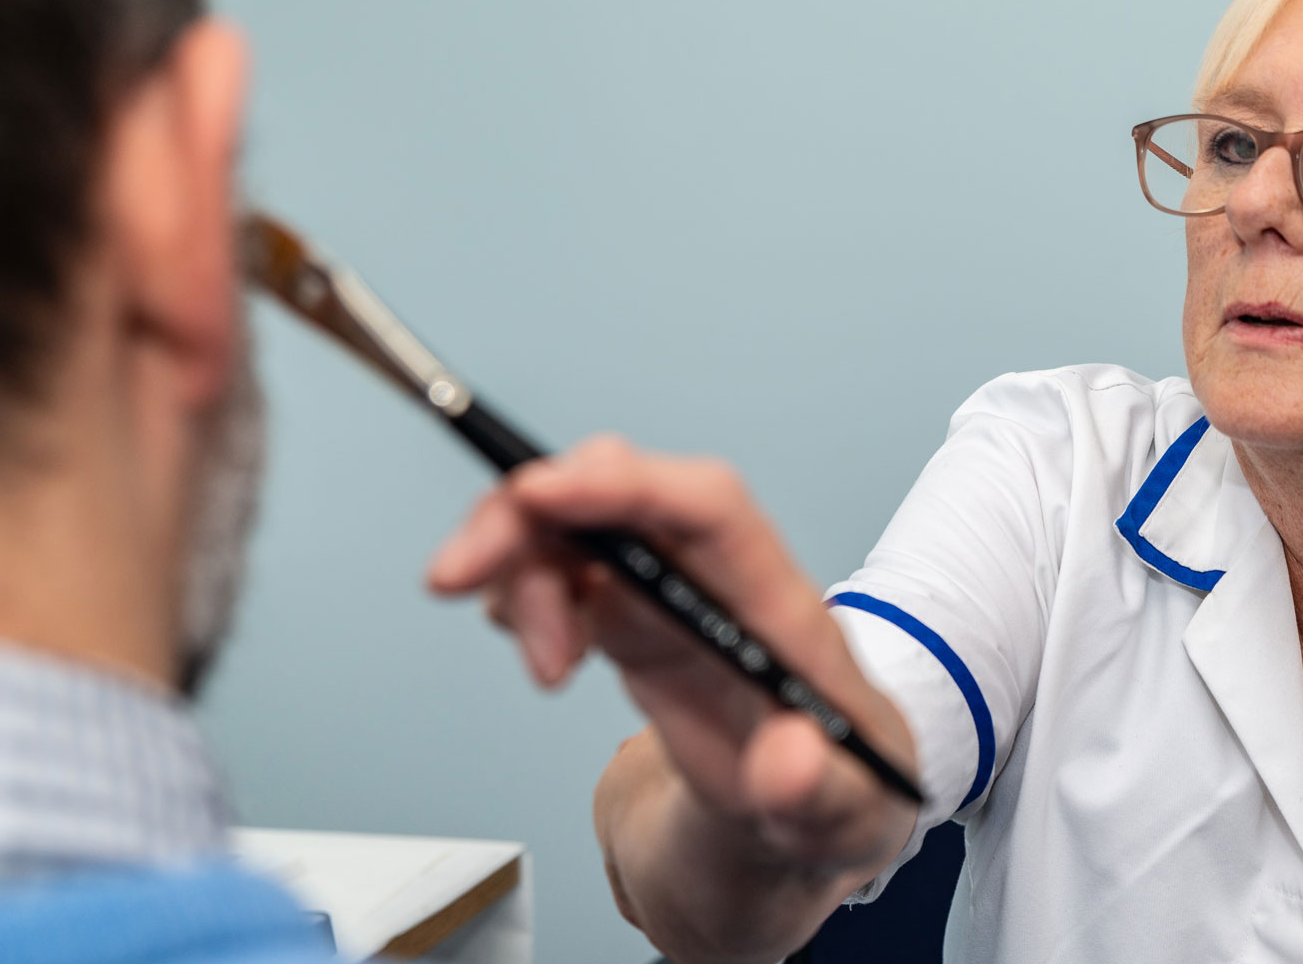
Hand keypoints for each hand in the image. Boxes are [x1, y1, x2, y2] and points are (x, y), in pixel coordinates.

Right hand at [426, 435, 915, 869]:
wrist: (810, 808)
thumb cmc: (840, 793)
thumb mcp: (848, 817)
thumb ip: (823, 793)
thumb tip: (788, 763)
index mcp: (777, 607)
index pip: (708, 509)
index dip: (625, 485)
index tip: (540, 494)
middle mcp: (713, 578)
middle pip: (615, 491)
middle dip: (525, 513)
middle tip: (454, 577)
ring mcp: (664, 590)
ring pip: (570, 523)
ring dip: (518, 573)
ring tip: (546, 671)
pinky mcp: (626, 615)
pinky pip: (553, 565)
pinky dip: (518, 592)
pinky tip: (540, 650)